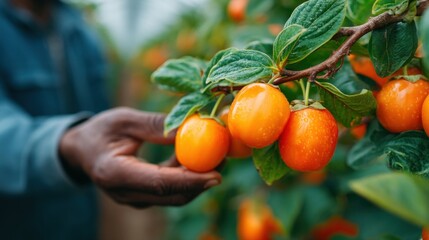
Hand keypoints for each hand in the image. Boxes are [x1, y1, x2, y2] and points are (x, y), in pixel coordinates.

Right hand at [59, 107, 220, 207]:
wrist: (80, 151)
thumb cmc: (99, 131)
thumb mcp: (124, 120)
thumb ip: (155, 125)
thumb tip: (190, 124)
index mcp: (114, 173)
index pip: (159, 183)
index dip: (190, 180)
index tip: (217, 175)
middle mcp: (124, 193)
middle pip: (171, 195)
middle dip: (201, 181)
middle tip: (224, 161)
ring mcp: (133, 198)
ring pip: (173, 197)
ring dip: (196, 180)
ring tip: (216, 157)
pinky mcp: (141, 196)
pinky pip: (169, 192)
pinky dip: (185, 178)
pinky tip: (197, 159)